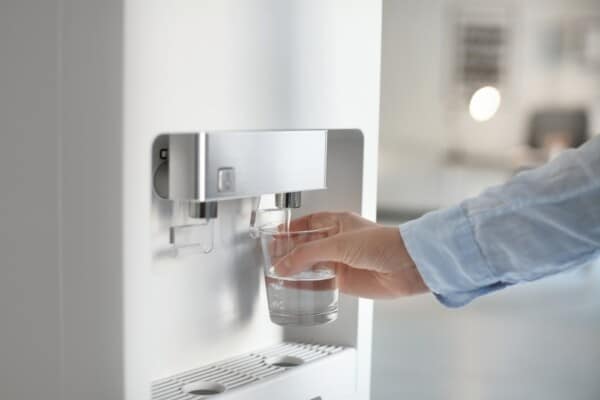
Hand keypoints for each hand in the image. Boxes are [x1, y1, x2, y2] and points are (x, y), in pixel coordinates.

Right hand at [274, 212, 428, 298]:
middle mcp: (338, 241)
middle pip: (307, 245)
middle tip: (272, 258)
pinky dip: (306, 285)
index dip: (290, 229)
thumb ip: (308, 254)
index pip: (308, 223)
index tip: (274, 236)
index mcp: (338, 222)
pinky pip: (320, 282)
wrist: (406, 266)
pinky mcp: (345, 281)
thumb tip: (284, 264)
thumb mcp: (339, 243)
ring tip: (278, 274)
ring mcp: (341, 261)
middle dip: (289, 252)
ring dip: (296, 270)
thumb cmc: (383, 244)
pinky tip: (295, 286)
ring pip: (311, 265)